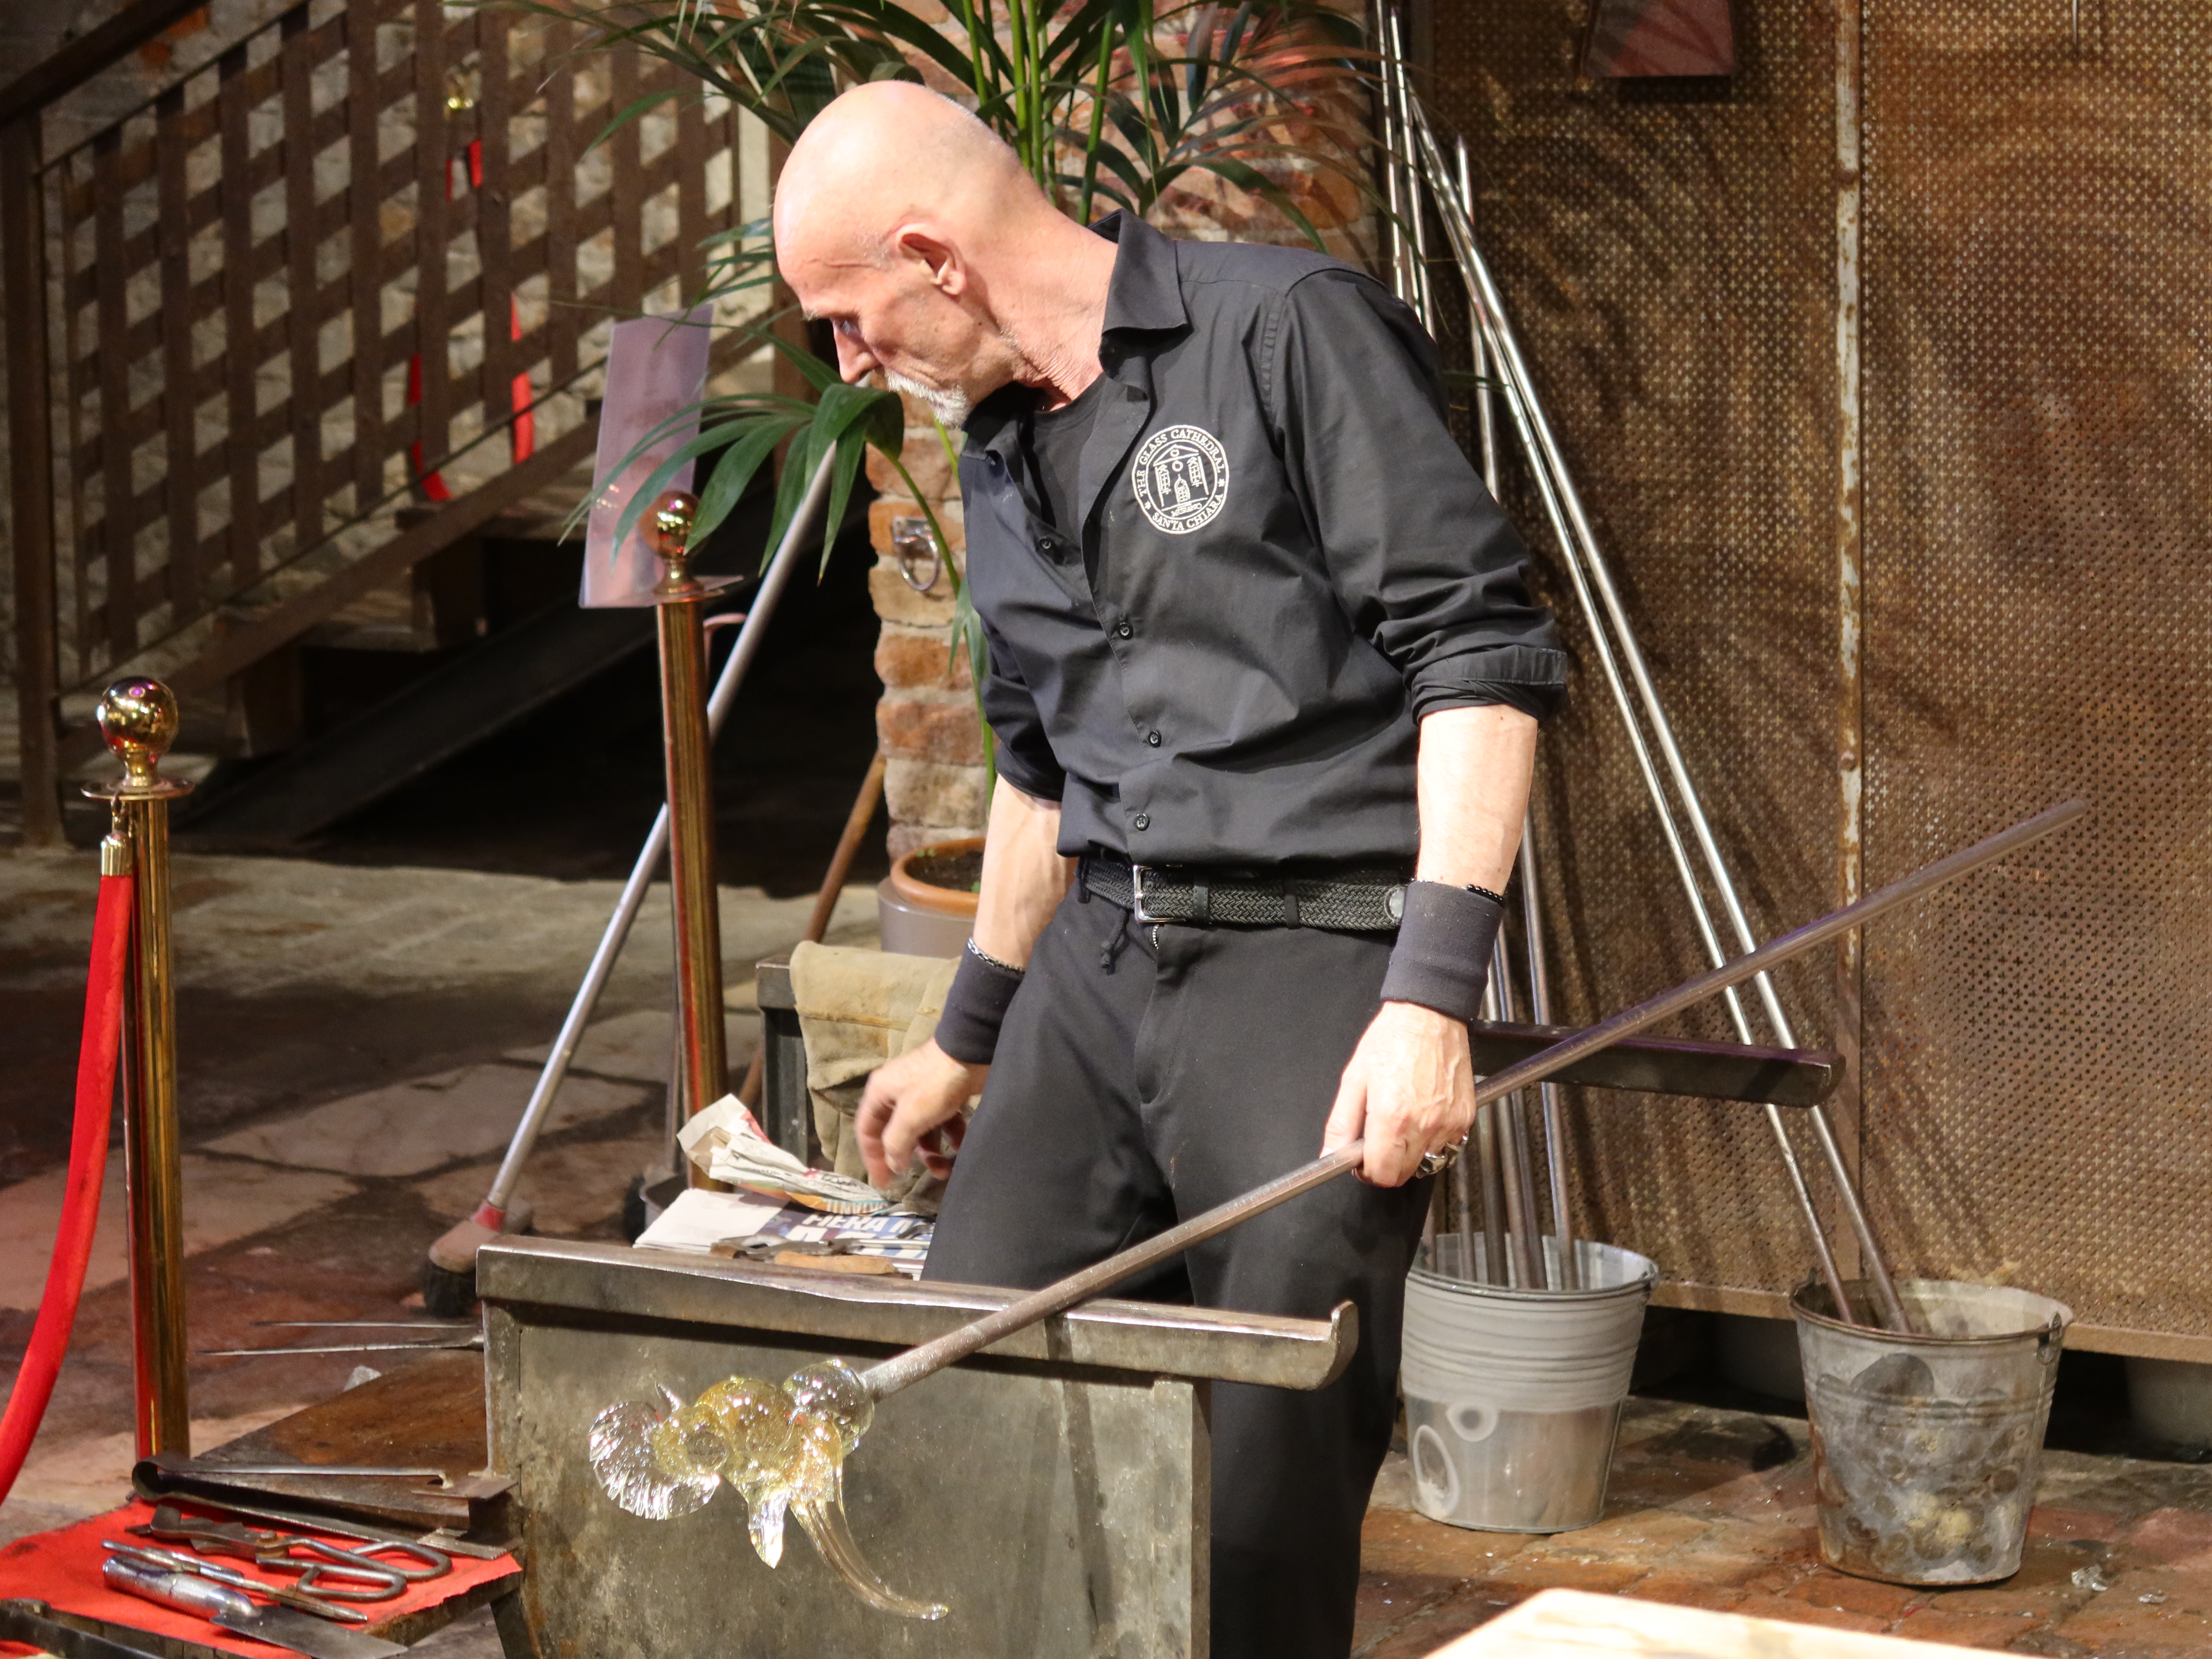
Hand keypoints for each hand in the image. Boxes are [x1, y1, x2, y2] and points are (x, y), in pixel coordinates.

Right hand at [857, 1040, 987, 1187]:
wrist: (973, 1053)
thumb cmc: (935, 1084)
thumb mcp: (910, 1117)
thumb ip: (896, 1143)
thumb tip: (894, 1164)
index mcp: (880, 1094)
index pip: (867, 1131)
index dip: (872, 1158)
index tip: (883, 1183)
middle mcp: (897, 1094)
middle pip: (895, 1134)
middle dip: (906, 1157)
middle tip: (913, 1179)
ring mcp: (922, 1096)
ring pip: (921, 1132)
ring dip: (932, 1153)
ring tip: (945, 1171)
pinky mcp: (944, 1096)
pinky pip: (941, 1123)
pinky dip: (949, 1137)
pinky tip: (959, 1148)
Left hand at [1322, 1001, 1474, 1185]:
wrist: (1430, 1015)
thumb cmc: (1393, 1039)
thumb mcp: (1354, 1078)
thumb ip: (1341, 1123)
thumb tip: (1330, 1154)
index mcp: (1392, 1118)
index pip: (1382, 1174)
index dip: (1367, 1171)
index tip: (1363, 1158)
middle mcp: (1423, 1126)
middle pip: (1403, 1174)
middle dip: (1387, 1164)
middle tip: (1379, 1141)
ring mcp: (1448, 1123)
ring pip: (1427, 1162)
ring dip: (1411, 1152)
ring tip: (1403, 1121)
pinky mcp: (1465, 1117)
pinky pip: (1447, 1145)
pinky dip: (1433, 1139)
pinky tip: (1423, 1114)